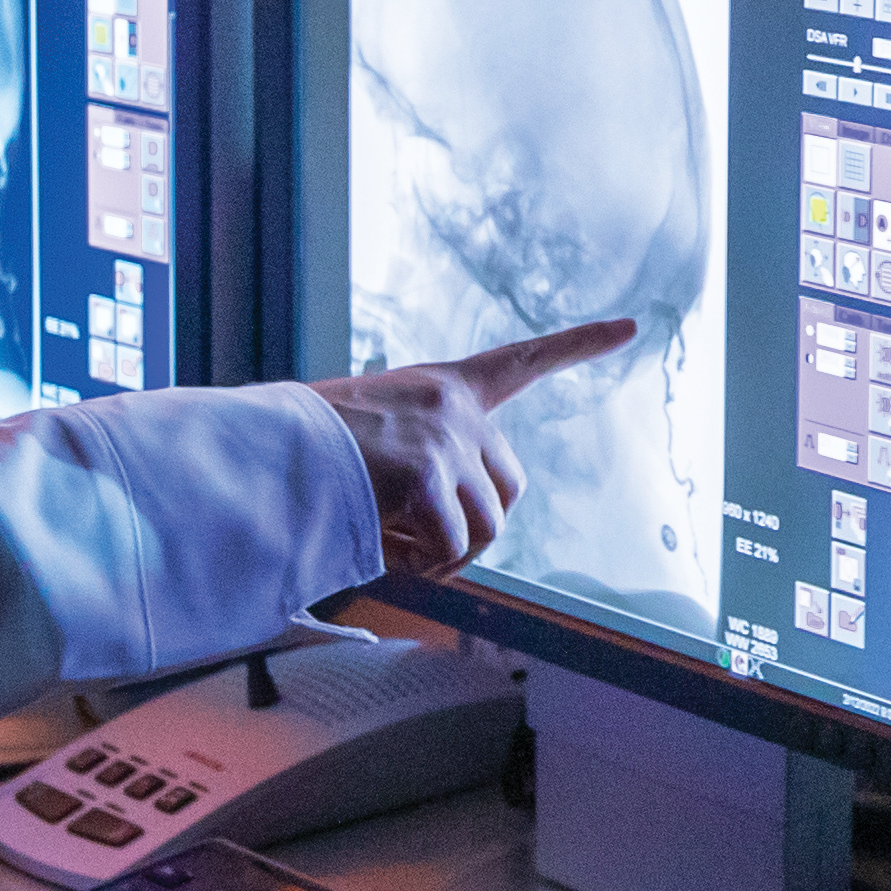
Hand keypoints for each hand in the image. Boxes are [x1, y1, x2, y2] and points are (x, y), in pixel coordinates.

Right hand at [304, 321, 633, 577]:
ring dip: (445, 557)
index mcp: (441, 385)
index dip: (582, 342)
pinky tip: (382, 552)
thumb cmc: (304, 452)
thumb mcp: (373, 433)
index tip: (633, 324)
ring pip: (486, 530)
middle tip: (419, 547)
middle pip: (509, 489)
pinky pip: (450, 548)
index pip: (524, 358)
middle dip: (472, 528)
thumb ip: (423, 459)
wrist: (258, 453)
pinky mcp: (428, 478)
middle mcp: (454, 404)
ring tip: (391, 548)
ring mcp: (445, 439)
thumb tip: (455, 535)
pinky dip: (422, 567)